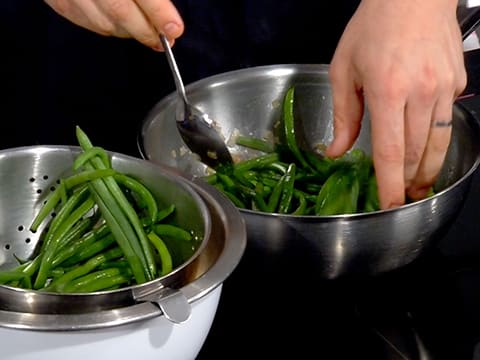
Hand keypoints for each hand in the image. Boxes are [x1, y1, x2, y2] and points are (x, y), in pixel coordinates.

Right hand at [44, 0, 183, 49]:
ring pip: (103, 23)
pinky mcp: (57, 0)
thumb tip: (164, 10)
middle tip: (164, 38)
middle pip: (119, 12)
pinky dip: (107, 28)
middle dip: (146, 30)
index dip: (159, 13)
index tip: (175, 29)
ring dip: (128, 31)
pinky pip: (86, 23)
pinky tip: (120, 24)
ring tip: (144, 30)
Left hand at [326, 0, 465, 208]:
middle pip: (415, 153)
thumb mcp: (343, 68)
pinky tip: (428, 154)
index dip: (390, 184)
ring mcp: (443, 88)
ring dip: (427, 170)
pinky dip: (438, 144)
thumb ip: (343, 115)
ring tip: (418, 187)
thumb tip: (337, 151)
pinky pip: (447, 122)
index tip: (390, 205)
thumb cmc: (373, 27)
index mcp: (386, 90)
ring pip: (437, 143)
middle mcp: (419, 93)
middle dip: (408, 182)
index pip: (389, 151)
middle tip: (402, 199)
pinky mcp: (457, 83)